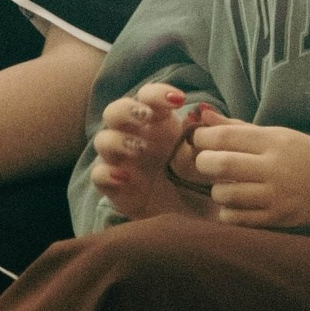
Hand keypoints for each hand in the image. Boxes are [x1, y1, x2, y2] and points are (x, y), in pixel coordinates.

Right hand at [88, 83, 216, 221]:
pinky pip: (98, 174)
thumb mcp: (210, 157)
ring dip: (118, 140)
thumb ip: (209, 136)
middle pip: (115, 110)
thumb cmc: (200, 179)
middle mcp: (134, 136)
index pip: (148, 97)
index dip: (158, 94)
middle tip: (147, 117)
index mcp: (158, 123)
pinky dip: (107, 173)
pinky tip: (125, 178)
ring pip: (103, 139)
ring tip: (140, 149)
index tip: (180, 100)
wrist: (194, 216)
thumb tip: (206, 114)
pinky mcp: (114, 186)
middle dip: (128, 109)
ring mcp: (121, 160)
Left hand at [186, 118, 309, 228]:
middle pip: (220, 164)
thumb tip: (204, 117)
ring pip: (225, 194)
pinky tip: (235, 205)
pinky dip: (228, 212)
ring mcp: (276, 195)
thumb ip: (239, 128)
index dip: (203, 138)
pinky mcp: (278, 219)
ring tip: (225, 185)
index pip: (226, 137)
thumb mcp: (277, 135)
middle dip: (204, 163)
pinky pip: (237, 218)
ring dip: (217, 190)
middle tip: (207, 164)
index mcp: (275, 140)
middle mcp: (274, 167)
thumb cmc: (305, 156)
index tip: (199, 140)